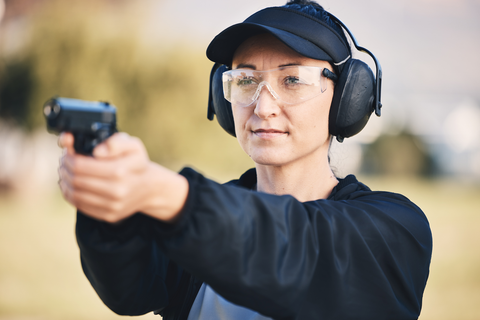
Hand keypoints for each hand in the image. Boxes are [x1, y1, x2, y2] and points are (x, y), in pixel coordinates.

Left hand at [58, 132, 187, 223]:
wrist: (150, 188)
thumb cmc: (137, 163)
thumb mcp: (133, 145)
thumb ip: (116, 142)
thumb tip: (97, 151)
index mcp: (119, 171)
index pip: (80, 165)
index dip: (69, 158)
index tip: (68, 152)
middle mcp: (116, 190)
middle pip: (76, 180)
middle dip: (65, 168)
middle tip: (65, 161)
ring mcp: (112, 206)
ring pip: (75, 194)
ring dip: (65, 181)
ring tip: (66, 172)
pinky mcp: (109, 216)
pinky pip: (80, 206)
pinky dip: (71, 195)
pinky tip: (71, 185)